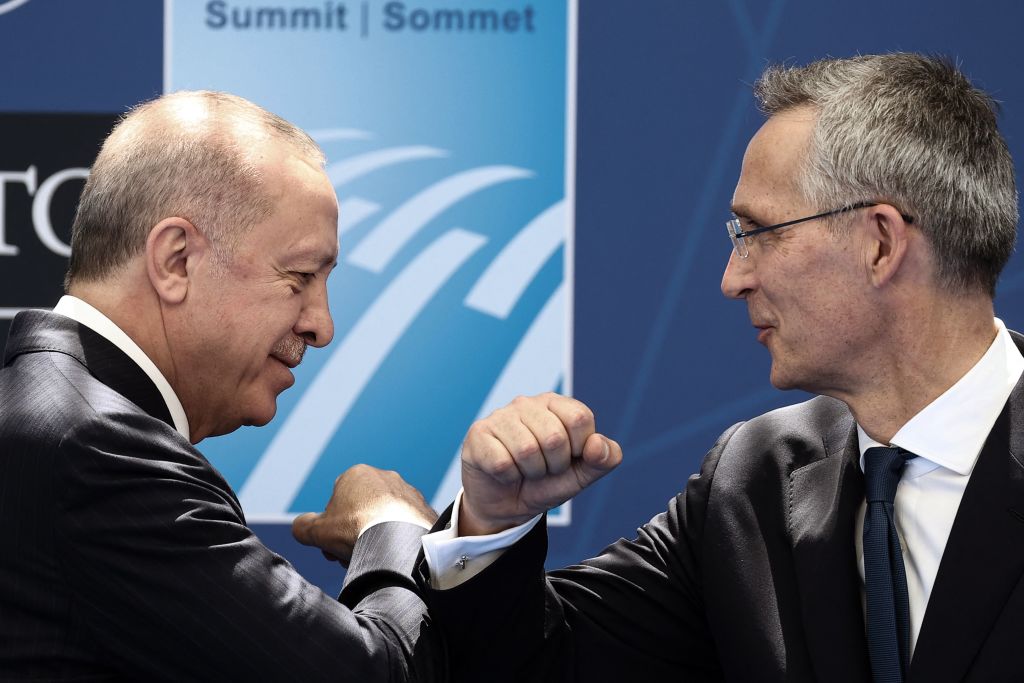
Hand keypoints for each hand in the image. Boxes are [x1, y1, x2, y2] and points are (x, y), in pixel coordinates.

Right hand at [292, 464, 436, 565]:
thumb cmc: (356, 529)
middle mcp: (384, 476)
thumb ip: (303, 527)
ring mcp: (406, 491)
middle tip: (350, 557)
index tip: (332, 548)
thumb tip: (300, 527)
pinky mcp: (423, 507)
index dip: (331, 527)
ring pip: (383, 518)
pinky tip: (392, 553)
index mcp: (356, 474)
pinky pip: (404, 524)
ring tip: (372, 557)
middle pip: (360, 511)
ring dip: (374, 536)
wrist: (399, 539)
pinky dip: (396, 537)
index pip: (337, 502)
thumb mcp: (317, 531)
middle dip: (352, 534)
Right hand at [459, 393, 621, 535]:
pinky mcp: (478, 433)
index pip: (580, 418)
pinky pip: (502, 462)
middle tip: (543, 469)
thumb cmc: (545, 482)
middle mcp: (528, 403)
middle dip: (554, 465)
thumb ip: (604, 460)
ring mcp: (501, 416)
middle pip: (555, 437)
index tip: (568, 458)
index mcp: (556, 405)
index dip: (578, 449)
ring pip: (527, 450)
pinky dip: (508, 477)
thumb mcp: (581, 475)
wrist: (507, 506)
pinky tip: (504, 472)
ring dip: (531, 473)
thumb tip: (597, 443)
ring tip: (524, 471)